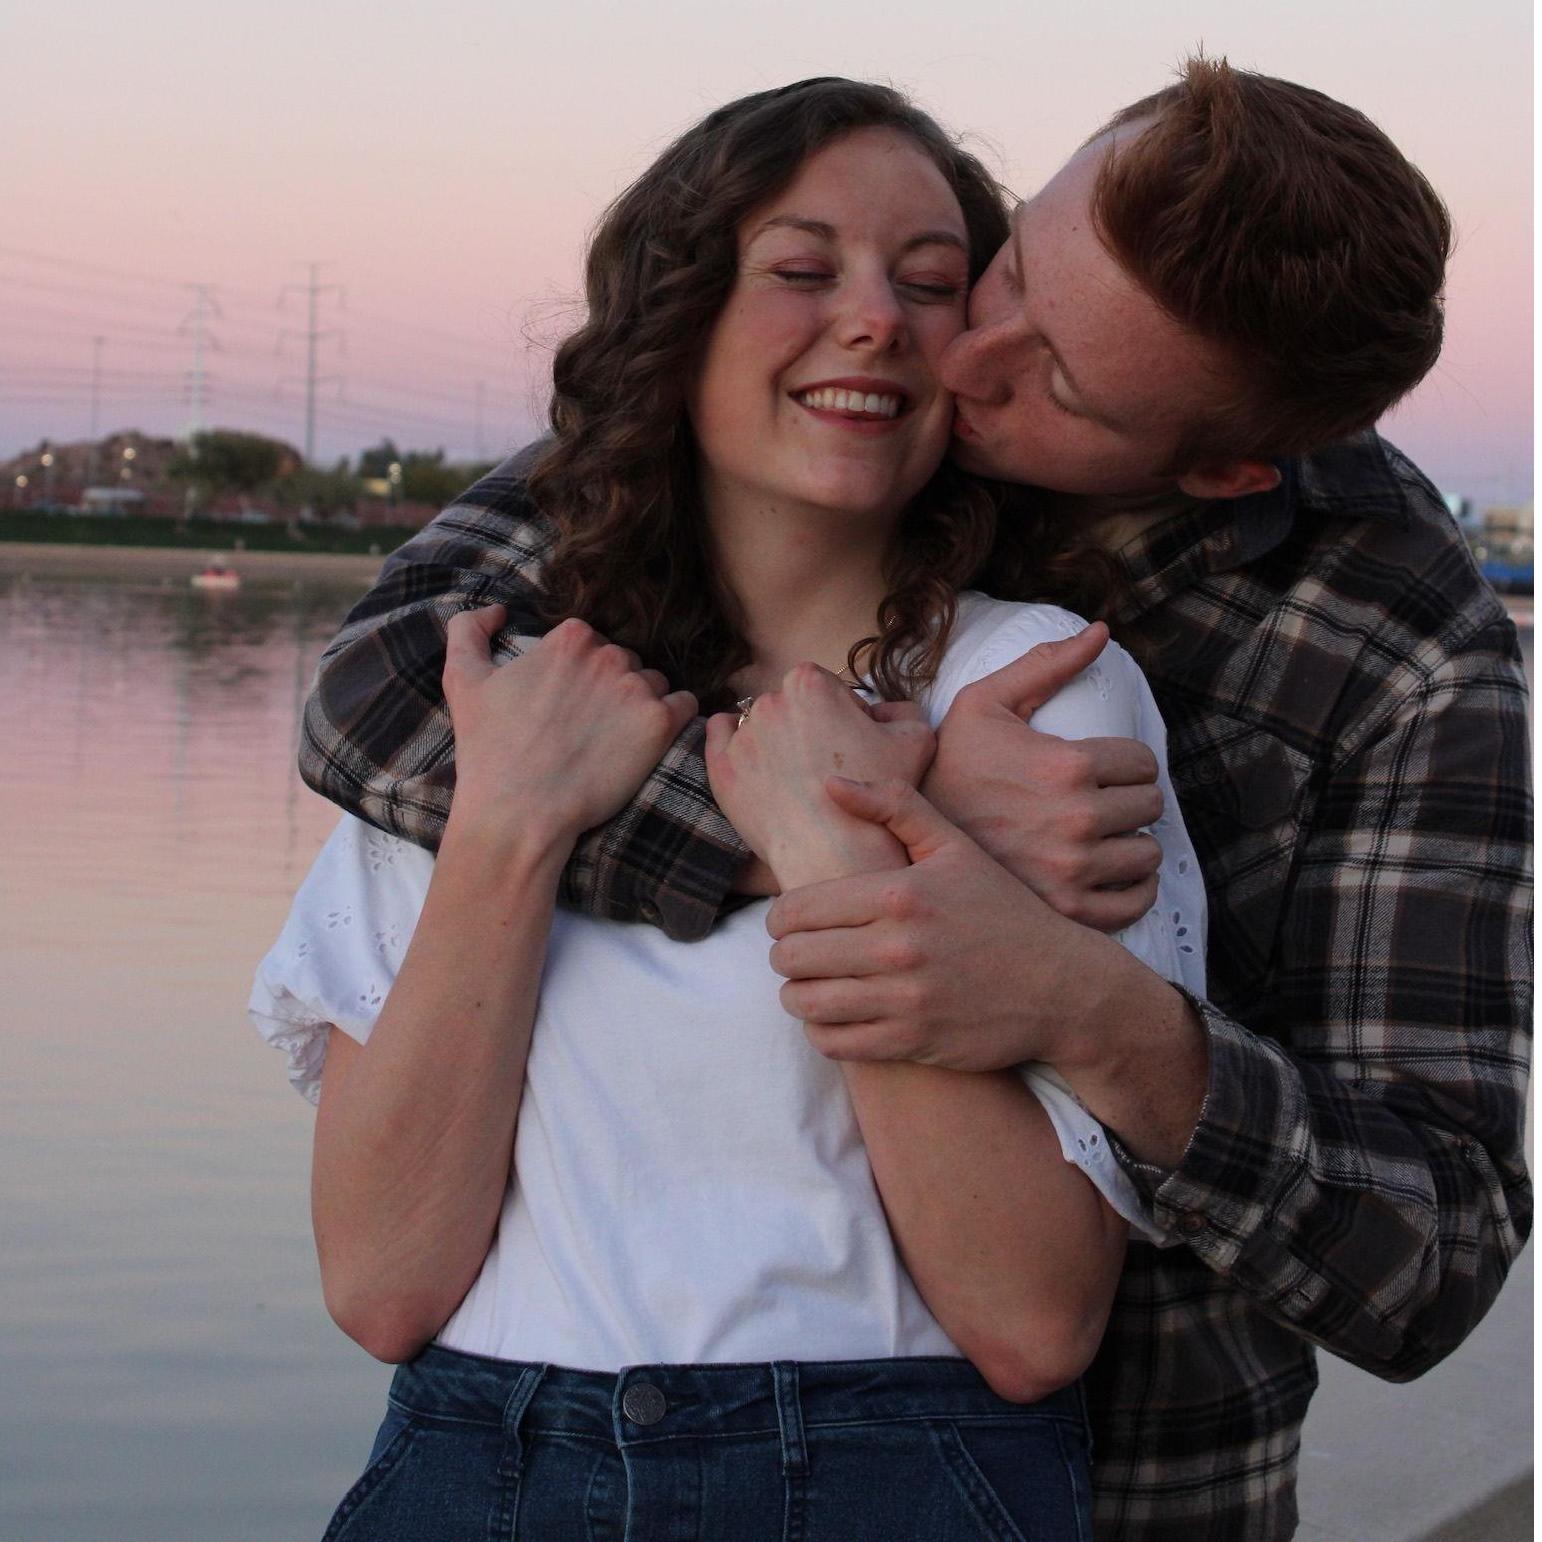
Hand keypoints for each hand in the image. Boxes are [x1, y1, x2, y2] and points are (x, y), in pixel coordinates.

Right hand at [442, 607, 696, 845]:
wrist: (520, 810)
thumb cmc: (490, 749)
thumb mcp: (463, 680)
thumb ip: (469, 630)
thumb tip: (499, 611)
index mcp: (571, 638)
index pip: (591, 642)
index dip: (579, 672)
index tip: (567, 701)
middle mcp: (609, 655)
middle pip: (625, 661)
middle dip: (611, 686)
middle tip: (588, 724)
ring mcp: (638, 688)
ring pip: (654, 683)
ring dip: (641, 703)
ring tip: (614, 737)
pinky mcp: (660, 724)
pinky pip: (684, 705)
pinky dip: (673, 719)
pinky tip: (649, 739)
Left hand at [704, 664, 933, 888]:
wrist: (834, 855)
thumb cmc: (876, 799)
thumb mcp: (916, 740)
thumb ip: (903, 709)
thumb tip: (881, 710)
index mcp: (810, 683)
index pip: (828, 689)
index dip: (845, 716)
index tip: (853, 746)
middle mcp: (769, 701)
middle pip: (793, 706)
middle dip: (810, 729)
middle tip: (827, 768)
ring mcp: (740, 735)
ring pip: (759, 724)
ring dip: (776, 741)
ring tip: (796, 779)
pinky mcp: (721, 767)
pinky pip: (719, 737)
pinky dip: (732, 742)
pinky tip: (752, 760)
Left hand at [769, 775, 1208, 1159]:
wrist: (1062, 986)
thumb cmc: (1002, 910)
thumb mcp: (955, 847)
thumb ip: (892, 806)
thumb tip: (830, 782)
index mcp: (899, 894)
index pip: (795, 911)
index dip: (781, 917)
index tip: (792, 921)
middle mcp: (897, 948)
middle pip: (791, 957)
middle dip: (785, 954)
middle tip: (799, 952)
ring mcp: (905, 1000)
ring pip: (804, 1002)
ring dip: (797, 993)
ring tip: (810, 983)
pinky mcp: (911, 1042)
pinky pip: (832, 1041)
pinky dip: (821, 1029)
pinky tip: (834, 1014)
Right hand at [927, 621, 1163, 931]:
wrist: (907, 838)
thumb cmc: (949, 766)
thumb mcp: (984, 704)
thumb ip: (1045, 665)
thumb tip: (1101, 630)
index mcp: (1066, 766)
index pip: (1143, 763)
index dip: (1124, 762)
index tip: (1103, 770)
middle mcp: (1078, 819)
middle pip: (1150, 807)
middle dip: (1129, 799)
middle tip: (1100, 801)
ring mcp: (1075, 870)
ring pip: (1147, 854)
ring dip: (1131, 843)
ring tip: (1102, 836)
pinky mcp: (1069, 908)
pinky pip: (1134, 900)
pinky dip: (1132, 888)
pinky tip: (1109, 872)